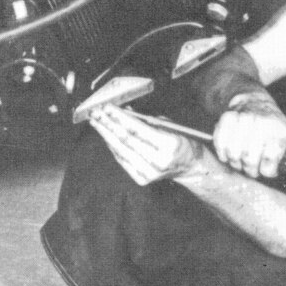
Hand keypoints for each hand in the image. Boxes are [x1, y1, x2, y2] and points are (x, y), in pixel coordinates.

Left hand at [90, 104, 205, 185]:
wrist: (190, 168)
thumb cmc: (180, 142)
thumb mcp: (168, 125)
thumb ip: (145, 119)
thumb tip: (123, 110)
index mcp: (168, 145)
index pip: (137, 129)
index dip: (119, 117)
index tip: (107, 106)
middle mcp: (158, 161)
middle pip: (126, 140)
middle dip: (107, 124)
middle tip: (95, 112)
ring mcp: (149, 173)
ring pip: (121, 151)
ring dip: (106, 134)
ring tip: (95, 122)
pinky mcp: (142, 180)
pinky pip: (122, 160)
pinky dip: (112, 147)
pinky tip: (105, 135)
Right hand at [211, 89, 285, 181]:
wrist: (254, 101)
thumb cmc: (276, 127)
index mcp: (280, 131)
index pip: (269, 165)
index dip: (267, 172)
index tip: (268, 168)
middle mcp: (262, 123)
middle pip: (249, 161)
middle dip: (250, 170)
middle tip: (253, 168)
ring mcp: (243, 119)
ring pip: (233, 154)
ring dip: (235, 163)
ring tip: (241, 162)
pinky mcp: (227, 118)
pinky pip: (220, 143)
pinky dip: (222, 152)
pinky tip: (229, 154)